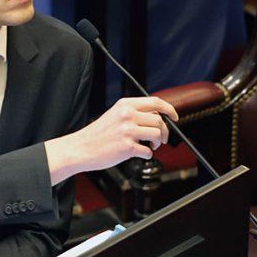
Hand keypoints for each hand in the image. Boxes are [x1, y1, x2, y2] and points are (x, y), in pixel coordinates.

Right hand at [45, 96, 178, 183]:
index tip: (175, 117)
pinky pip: (148, 151)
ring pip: (157, 135)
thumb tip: (157, 119)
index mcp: (125, 104)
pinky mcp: (127, 147)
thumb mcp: (114, 115)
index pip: (155, 102)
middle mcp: (127, 115)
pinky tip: (138, 154)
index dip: (169, 109)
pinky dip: (147, 154)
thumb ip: (133, 113)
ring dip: (158, 143)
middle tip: (161, 140)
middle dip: (165, 132)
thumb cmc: (98, 135)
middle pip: (159, 120)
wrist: (80, 148)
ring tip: (150, 146)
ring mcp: (127, 130)